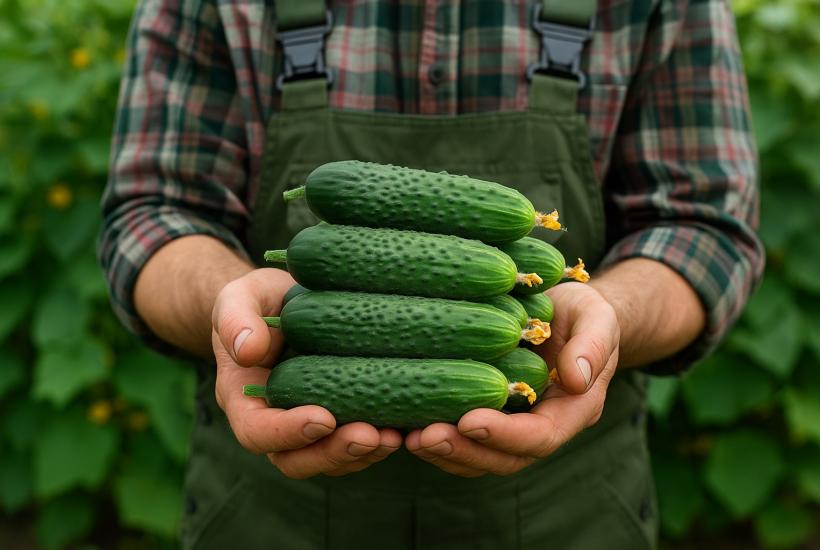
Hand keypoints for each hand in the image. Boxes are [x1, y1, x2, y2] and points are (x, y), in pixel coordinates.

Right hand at [212, 269, 401, 478]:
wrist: (283, 302)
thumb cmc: (258, 299)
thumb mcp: (239, 298)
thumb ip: (236, 319)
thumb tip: (249, 351)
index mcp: (243, 399)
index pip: (257, 431)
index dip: (288, 433)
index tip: (324, 418)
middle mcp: (273, 422)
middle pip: (295, 460)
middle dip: (333, 453)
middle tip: (369, 436)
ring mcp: (305, 425)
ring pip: (328, 460)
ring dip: (361, 454)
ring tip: (393, 436)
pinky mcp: (337, 418)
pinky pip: (352, 446)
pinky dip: (377, 443)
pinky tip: (405, 427)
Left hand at [405, 282, 618, 476]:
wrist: (568, 313)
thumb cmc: (584, 313)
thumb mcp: (597, 318)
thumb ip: (593, 346)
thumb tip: (576, 379)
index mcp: (572, 412)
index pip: (541, 436)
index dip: (505, 435)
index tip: (470, 420)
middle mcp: (540, 426)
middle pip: (504, 458)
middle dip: (465, 452)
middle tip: (426, 438)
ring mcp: (513, 424)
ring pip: (479, 456)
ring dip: (444, 452)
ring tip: (409, 437)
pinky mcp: (487, 412)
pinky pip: (463, 437)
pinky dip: (437, 436)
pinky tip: (405, 424)